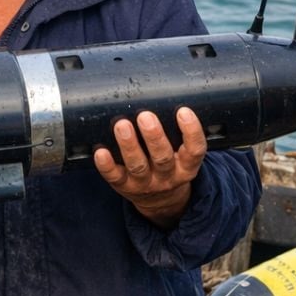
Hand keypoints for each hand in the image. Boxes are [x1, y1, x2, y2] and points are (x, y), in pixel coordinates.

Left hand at [94, 107, 206, 228]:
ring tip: (122, 125)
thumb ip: (178, 134)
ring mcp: (145, 184)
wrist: (161, 202)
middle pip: (163, 158)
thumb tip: (164, 94)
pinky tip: (100, 152)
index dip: (191, 132)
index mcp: (186, 167)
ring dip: (129, 145)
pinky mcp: (124, 187)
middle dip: (154, 137)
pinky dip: (106, 165)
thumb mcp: (182, 155)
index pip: (195, 150)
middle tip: (145, 116)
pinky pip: (114, 177)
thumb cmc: (170, 166)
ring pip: (138, 166)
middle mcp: (168, 176)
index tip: (183, 111)